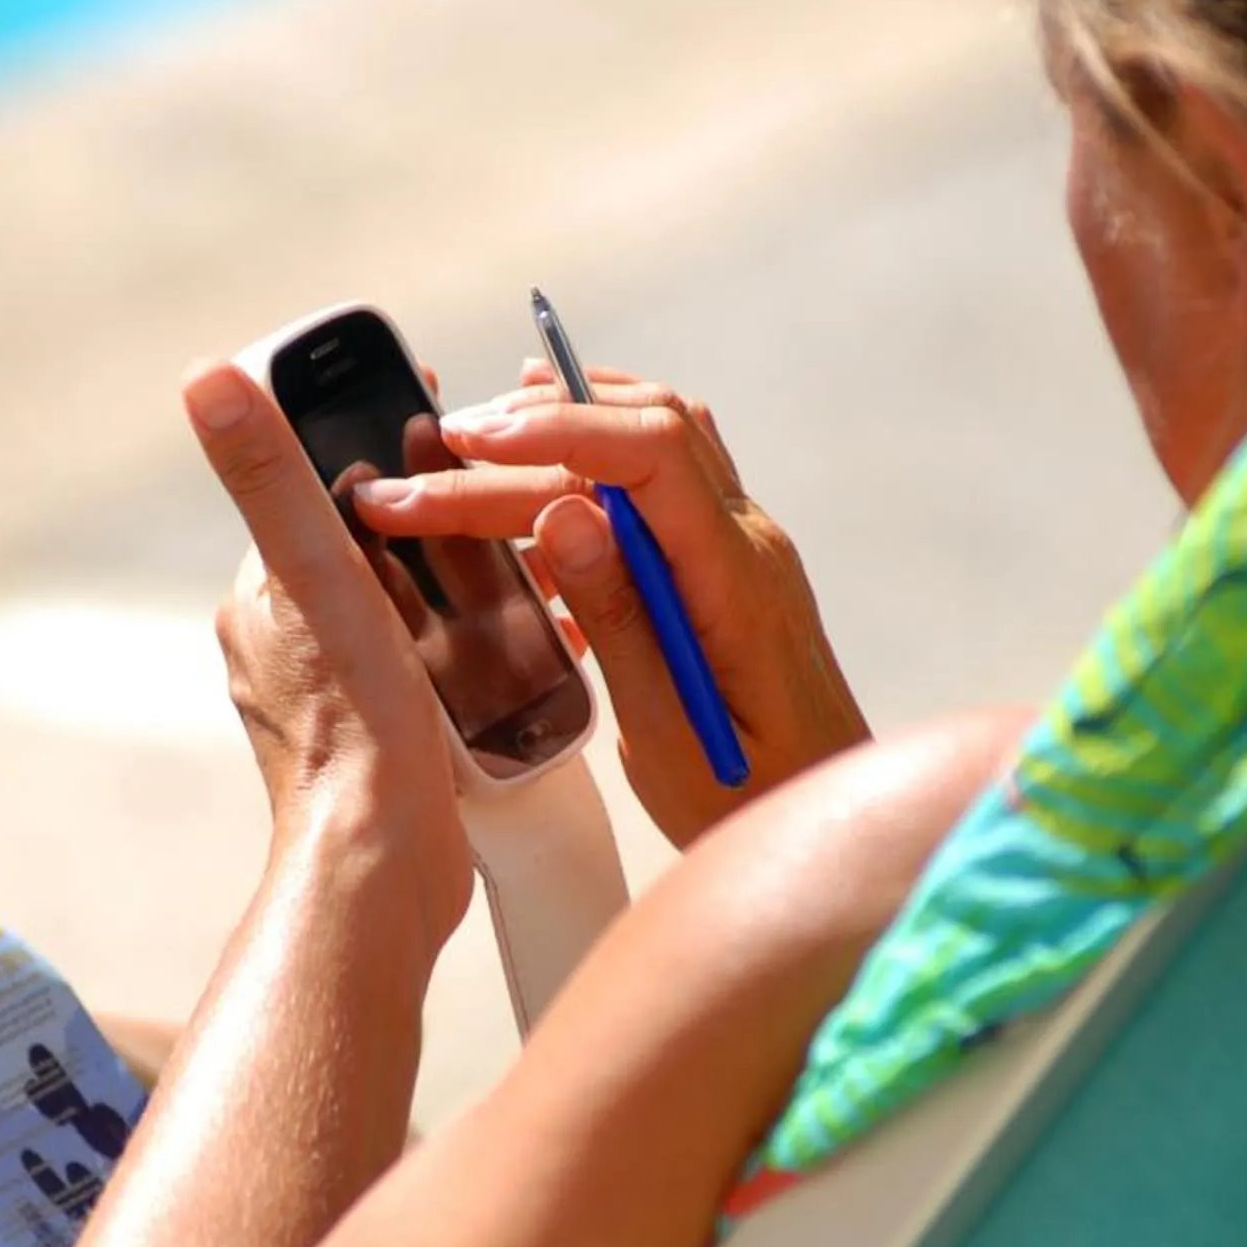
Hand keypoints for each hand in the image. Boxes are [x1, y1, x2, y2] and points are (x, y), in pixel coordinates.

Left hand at [184, 363, 473, 956]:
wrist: (384, 866)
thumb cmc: (353, 727)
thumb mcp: (319, 575)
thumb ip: (270, 477)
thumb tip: (206, 377)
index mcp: (262, 601)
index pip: (314, 496)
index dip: (370, 448)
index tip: (432, 415)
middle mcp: (284, 650)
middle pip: (363, 552)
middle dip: (425, 521)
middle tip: (498, 495)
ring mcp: (332, 702)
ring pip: (397, 612)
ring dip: (452, 585)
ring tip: (521, 565)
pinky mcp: (381, 746)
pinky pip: (423, 671)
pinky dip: (464, 647)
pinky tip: (517, 645)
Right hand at [350, 361, 867, 846]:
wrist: (818, 817)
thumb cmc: (749, 800)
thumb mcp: (669, 733)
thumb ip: (619, 618)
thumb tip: (564, 512)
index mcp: (738, 577)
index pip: (652, 451)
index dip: (556, 429)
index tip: (468, 443)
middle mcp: (747, 543)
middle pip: (636, 441)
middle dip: (525, 439)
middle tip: (428, 462)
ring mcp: (740, 551)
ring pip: (654, 446)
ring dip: (562, 434)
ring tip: (473, 442)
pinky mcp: (723, 571)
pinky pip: (660, 487)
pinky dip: (593, 466)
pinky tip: (537, 488)